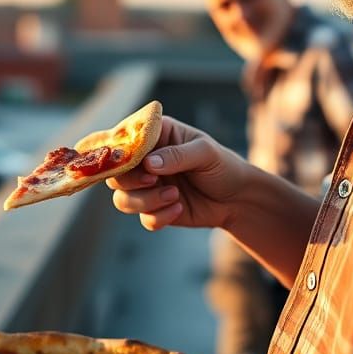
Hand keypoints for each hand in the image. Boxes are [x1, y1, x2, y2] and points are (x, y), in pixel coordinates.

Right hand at [107, 117, 250, 231]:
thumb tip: (148, 163)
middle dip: (131, 180)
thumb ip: (177, 155)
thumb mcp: (205, 153)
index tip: (131, 161)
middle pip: (115, 172)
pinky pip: (143, 218)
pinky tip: (179, 209)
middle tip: (154, 181)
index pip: (125, 139)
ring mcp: (148, 186)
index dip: (120, 151)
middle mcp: (146, 160)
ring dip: (145, 201)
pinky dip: (159, 217)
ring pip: (122, 198)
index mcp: (156, 136)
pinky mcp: (154, 209)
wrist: (237, 199)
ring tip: (175, 196)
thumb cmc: (223, 166)